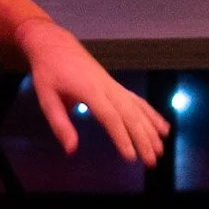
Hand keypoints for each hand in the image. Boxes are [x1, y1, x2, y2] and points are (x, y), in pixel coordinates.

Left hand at [16, 19, 168, 165]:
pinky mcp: (116, 86)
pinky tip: (162, 128)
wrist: (56, 46)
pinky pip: (138, 101)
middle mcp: (107, 87)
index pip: (110, 117)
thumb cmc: (49, 73)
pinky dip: (152, 114)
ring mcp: (114, 86)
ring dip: (151, 129)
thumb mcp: (46, 98)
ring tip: (160, 150)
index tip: (130, 157)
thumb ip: (60, 124)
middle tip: (151, 162)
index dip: (122, 137)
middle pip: (130, 115)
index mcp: (89, 90)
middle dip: (143, 139)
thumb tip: (71, 150)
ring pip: (138, 108)